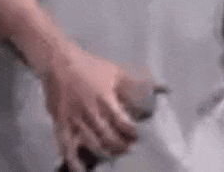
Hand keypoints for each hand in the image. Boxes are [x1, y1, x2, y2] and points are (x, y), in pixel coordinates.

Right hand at [40, 45, 143, 171]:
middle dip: (121, 146)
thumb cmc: (90, 66)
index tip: (137, 137)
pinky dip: (73, 161)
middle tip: (129, 149)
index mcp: (105, 99)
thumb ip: (135, 83)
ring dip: (105, 153)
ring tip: (113, 155)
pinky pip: (66, 146)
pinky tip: (80, 170)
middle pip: (109, 138)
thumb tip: (163, 88)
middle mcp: (91, 112)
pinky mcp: (61, 123)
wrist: (60, 62)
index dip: (132, 134)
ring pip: (92, 144)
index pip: (123, 124)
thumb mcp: (115, 72)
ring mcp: (75, 119)